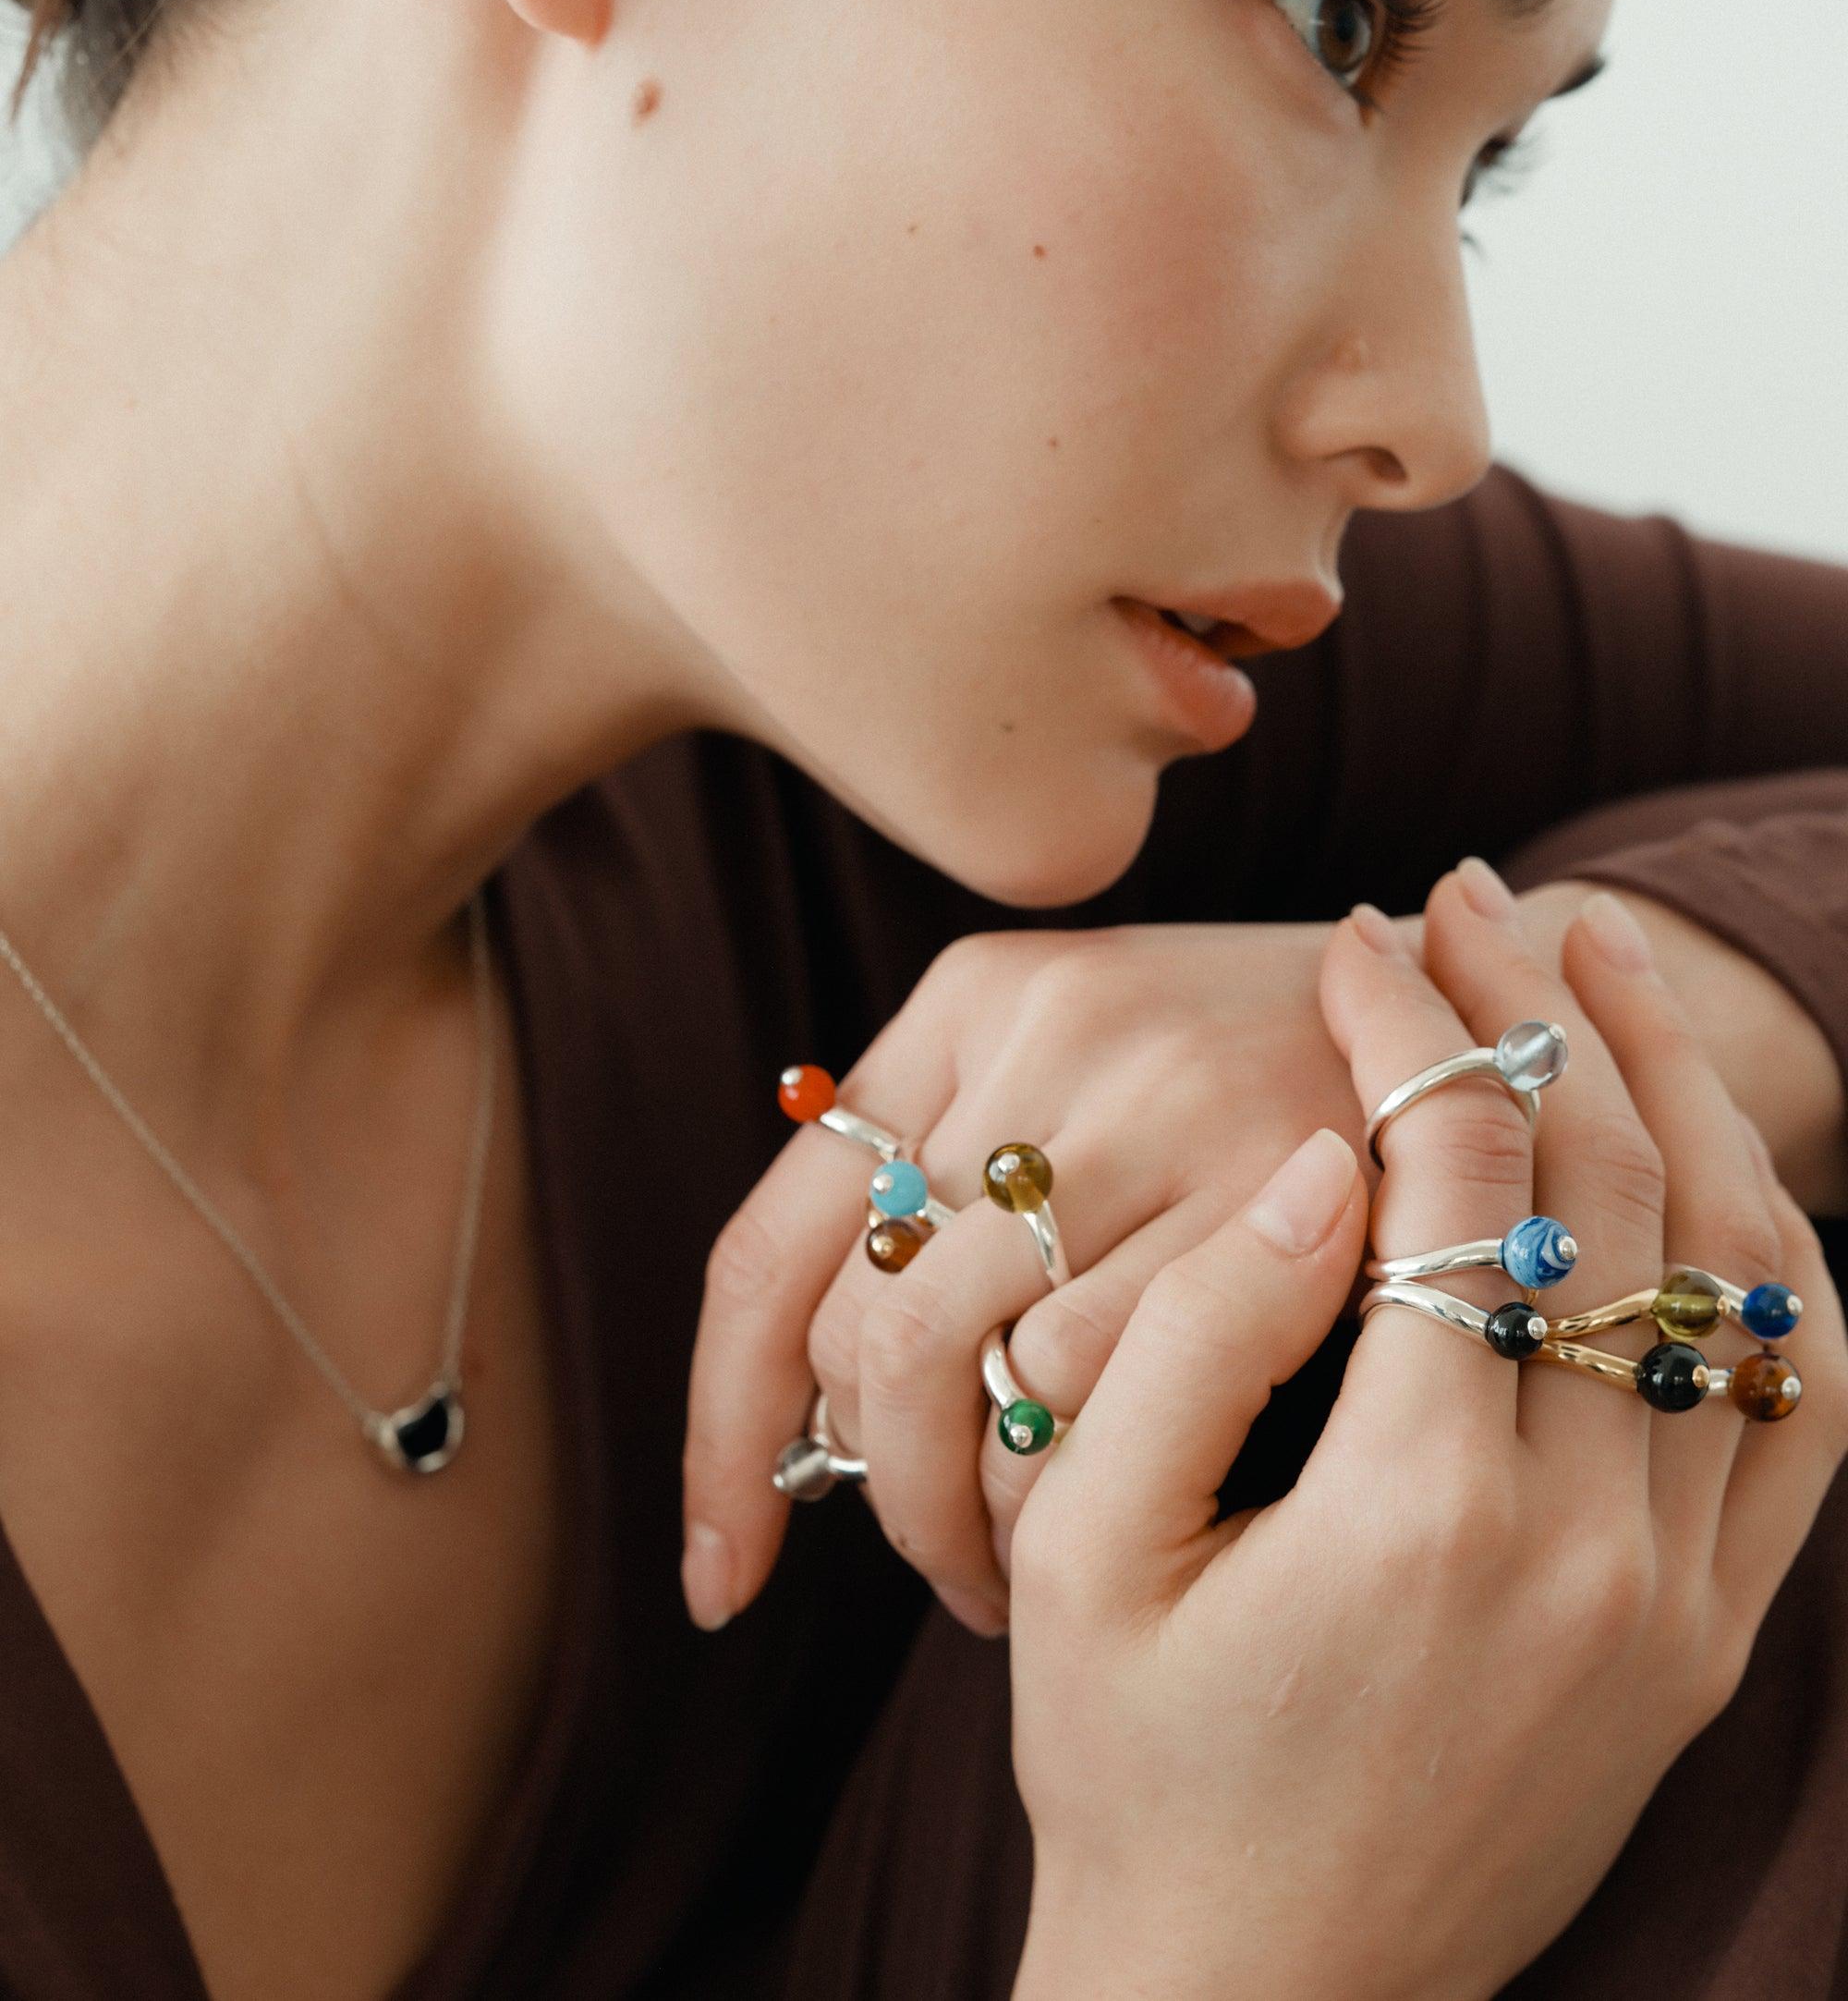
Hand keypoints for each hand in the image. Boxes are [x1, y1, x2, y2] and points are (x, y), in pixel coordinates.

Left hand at [683, 916, 1365, 1632]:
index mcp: (973, 1000)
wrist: (1494, 1016)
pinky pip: (1095, 1383)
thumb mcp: (1096, 1084)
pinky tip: (1102, 1527)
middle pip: (859, 1324)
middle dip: (867, 1490)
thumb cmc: (1264, 1094)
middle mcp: (1048, 1027)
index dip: (723, 1428)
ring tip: (1008, 1568)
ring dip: (960, 1514)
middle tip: (928, 1563)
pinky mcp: (1268, 1177)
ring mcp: (1157, 1093)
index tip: (723, 1574)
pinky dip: (1066, 1492)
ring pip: (961, 1369)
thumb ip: (959, 1189)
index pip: (773, 1245)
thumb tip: (803, 1417)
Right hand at [1007, 878, 1847, 2000]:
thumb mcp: (1088, 1546)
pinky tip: (1705, 1164)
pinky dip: (1772, 1257)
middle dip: (1532, 1015)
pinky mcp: (1711, 1641)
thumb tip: (1319, 1150)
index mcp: (1422, 1514)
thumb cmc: (1138, 1767)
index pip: (1453, 1181)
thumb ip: (1200, 1333)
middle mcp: (1592, 1548)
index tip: (1350, 934)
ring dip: (1674, 1095)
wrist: (1258, 1999)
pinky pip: (1799, 1406)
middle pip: (1605, 1190)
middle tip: (1467, 900)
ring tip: (1599, 965)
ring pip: (1735, 1270)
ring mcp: (1680, 1600)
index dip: (1405, 1029)